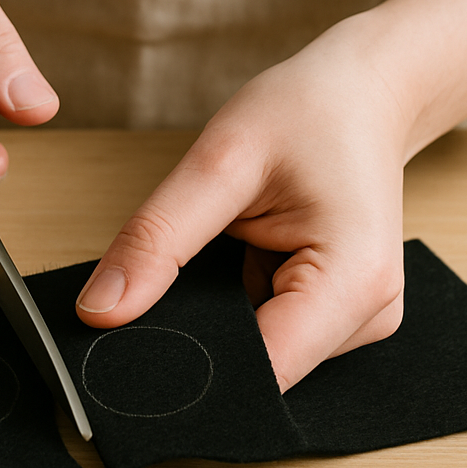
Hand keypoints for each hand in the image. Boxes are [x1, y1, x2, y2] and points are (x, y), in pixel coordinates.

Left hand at [75, 23, 407, 391]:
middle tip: (173, 267)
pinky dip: (237, 301)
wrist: (361, 94)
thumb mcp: (219, 162)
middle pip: (256, 367)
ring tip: (221, 246)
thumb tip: (100, 311)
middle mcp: (366, 316)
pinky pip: (269, 329)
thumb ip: (157, 239)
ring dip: (218, 313)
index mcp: (353, 283)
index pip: (257, 373)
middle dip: (199, 333)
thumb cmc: (309, 111)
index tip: (131, 339)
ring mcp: (356, 319)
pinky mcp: (337, 313)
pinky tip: (239, 254)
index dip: (186, 364)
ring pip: (258, 351)